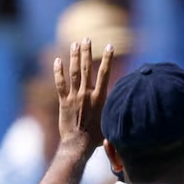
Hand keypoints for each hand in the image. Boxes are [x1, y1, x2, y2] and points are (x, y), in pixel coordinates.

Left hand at [54, 38, 114, 157]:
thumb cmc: (97, 138)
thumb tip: (126, 105)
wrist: (79, 145)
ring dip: (74, 57)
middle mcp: (87, 94)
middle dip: (87, 52)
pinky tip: (57, 61)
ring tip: (74, 43)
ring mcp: (74, 97)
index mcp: (100, 98)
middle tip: (86, 38)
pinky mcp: (63, 102)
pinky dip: (58, 72)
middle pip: (87, 68)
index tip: (109, 46)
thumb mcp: (110, 121)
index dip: (107, 59)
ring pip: (74, 73)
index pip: (105, 74)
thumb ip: (114, 110)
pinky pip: (60, 83)